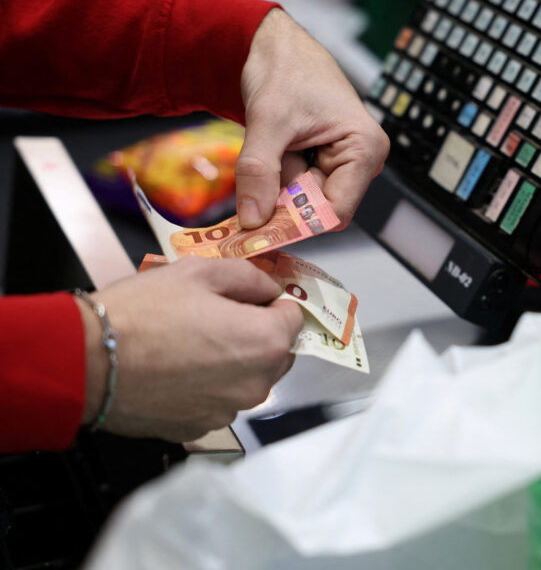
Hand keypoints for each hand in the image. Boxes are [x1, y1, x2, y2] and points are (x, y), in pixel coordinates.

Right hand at [75, 257, 303, 441]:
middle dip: (257, 332)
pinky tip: (178, 368)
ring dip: (233, 361)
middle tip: (216, 316)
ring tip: (191, 342)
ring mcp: (230, 411)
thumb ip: (249, 277)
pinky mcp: (201, 427)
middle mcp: (257, 384)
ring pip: (248, 378)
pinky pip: (220, 400)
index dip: (273, 303)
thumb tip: (269, 288)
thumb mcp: (200, 272)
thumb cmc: (142, 313)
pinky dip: (209, 386)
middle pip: (277, 352)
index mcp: (265, 342)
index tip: (250, 298)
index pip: (294, 318)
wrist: (87, 361)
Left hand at [236, 8, 388, 228]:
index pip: (335, 211)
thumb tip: (253, 221)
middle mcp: (360, 161)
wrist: (276, 45)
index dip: (298, 222)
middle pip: (318, 209)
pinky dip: (275, 178)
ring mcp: (342, 164)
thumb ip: (258, 172)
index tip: (259, 226)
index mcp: (364, 148)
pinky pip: (295, 188)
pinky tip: (273, 150)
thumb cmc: (285, 68)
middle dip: (283, 200)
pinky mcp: (324, 164)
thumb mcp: (267, 121)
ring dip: (276, 185)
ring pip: (302, 200)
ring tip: (272, 146)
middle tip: (254, 179)